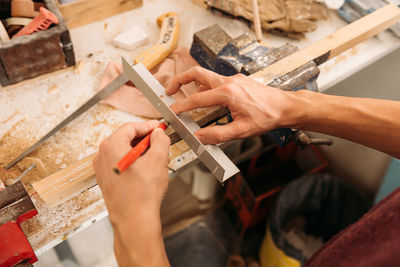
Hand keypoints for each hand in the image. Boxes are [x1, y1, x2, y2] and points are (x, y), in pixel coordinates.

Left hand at [93, 120, 170, 224]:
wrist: (134, 220)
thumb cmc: (141, 194)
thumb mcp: (158, 160)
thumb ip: (160, 141)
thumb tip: (159, 134)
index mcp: (111, 146)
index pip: (130, 127)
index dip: (147, 126)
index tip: (158, 128)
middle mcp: (102, 156)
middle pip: (126, 139)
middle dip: (145, 140)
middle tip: (160, 143)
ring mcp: (102, 169)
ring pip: (125, 152)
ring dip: (142, 153)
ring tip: (157, 160)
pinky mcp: (107, 180)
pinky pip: (121, 164)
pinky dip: (135, 163)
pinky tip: (148, 172)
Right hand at [166, 66, 294, 143]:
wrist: (285, 107)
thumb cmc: (267, 117)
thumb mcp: (242, 130)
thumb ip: (218, 135)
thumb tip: (200, 137)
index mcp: (227, 93)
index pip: (196, 99)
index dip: (181, 106)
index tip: (171, 111)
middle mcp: (229, 82)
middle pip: (197, 73)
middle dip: (180, 80)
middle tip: (169, 90)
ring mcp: (233, 79)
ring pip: (206, 77)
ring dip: (193, 85)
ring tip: (187, 99)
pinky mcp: (237, 81)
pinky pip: (217, 81)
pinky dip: (207, 88)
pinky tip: (208, 101)